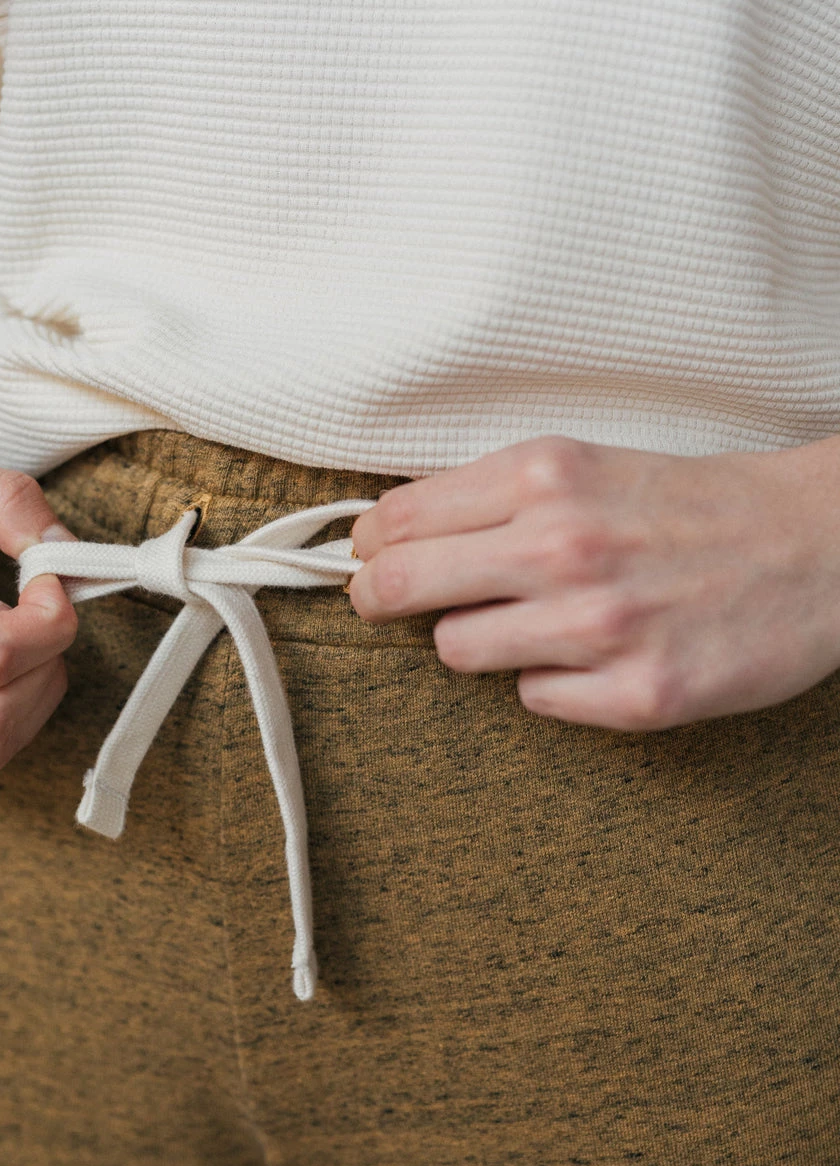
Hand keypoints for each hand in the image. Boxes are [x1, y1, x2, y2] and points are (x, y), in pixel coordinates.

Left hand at [348, 434, 839, 729]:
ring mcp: (601, 627)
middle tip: (386, 602)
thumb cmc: (692, 505)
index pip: (396, 520)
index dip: (369, 545)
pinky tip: (592, 657)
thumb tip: (388, 532)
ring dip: (480, 640)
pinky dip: (550, 682)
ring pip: (457, 651)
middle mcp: (563, 547)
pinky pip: (534, 700)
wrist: (820, 545)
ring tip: (533, 622)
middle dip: (380, 597)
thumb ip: (490, 496)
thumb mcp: (587, 465)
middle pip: (398, 588)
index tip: (369, 556)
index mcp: (544, 477)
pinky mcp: (639, 695)